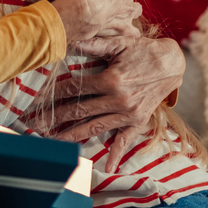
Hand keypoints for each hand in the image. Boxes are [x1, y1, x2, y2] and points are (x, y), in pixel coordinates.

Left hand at [32, 34, 183, 171]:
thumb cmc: (143, 51)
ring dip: (72, 136)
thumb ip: (94, 44)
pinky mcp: (138, 121)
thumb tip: (69, 40)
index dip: (54, 94)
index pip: (75, 89)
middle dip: (55, 117)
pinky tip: (105, 167)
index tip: (37, 100)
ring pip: (94, 128)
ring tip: (53, 142)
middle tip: (34, 124)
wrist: (173, 63)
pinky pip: (125, 140)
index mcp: (111, 80)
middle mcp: (118, 100)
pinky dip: (116, 154)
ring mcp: (128, 114)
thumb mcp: (119, 43)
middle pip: (79, 111)